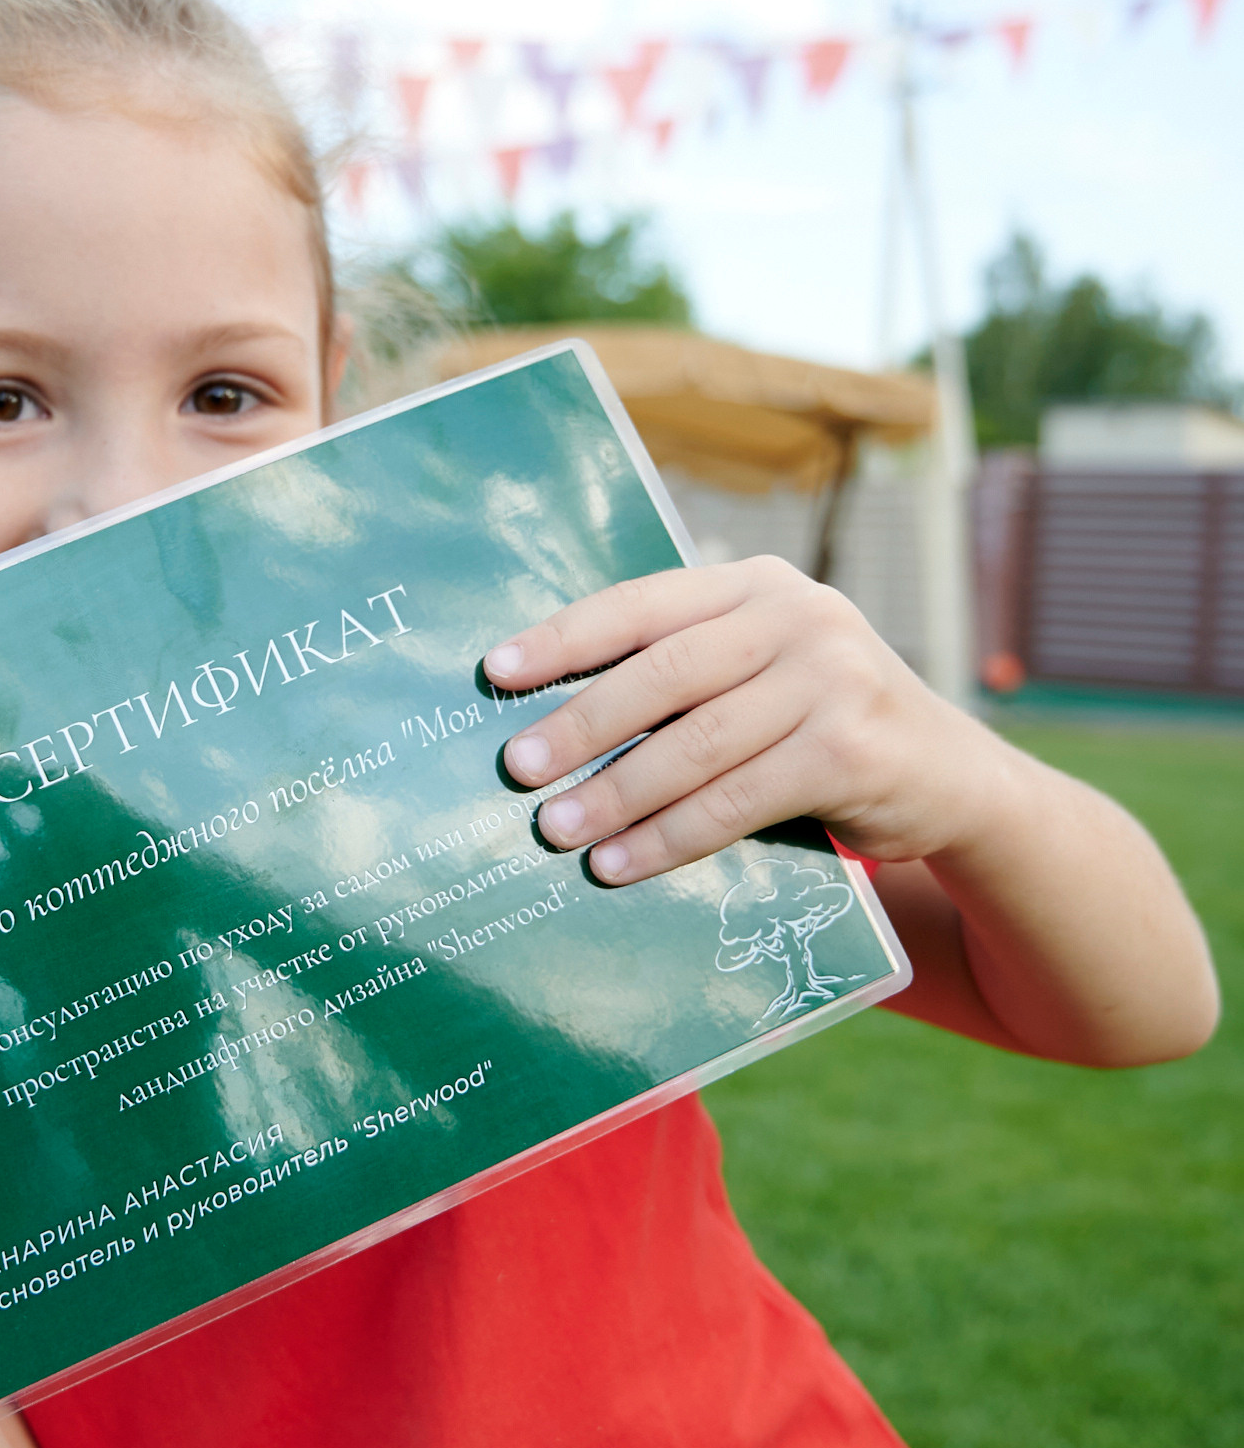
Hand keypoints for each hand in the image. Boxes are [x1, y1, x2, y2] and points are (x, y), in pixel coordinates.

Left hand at [486, 557, 992, 883]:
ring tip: (557, 829)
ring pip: (696, 744)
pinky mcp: (849, 750)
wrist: (952, 777)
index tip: (495, 673)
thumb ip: (687, 673)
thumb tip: (551, 717)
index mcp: (757, 585)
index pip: (643, 603)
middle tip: (517, 769)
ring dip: (616, 793)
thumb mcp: (764, 672)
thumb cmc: (821, 725)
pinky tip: (620, 863)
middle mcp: (798, 617)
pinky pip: (736, 800)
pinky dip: (670, 837)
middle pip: (664, 673)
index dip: (565, 638)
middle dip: (580, 725)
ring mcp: (832, 679)